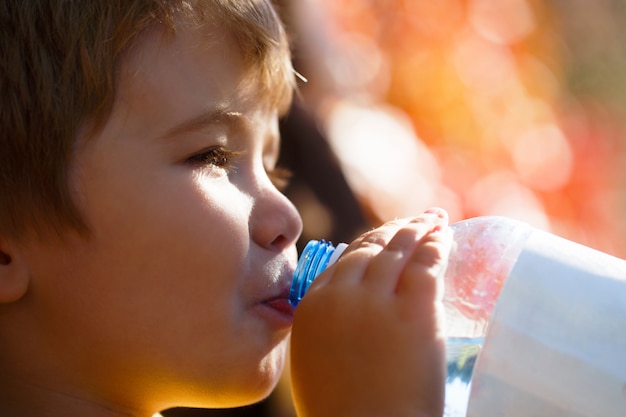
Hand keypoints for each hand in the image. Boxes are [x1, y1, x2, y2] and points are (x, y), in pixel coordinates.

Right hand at [289, 208, 452, 416]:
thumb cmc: (342, 409)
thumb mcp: (313, 360)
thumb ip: (324, 323)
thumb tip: (341, 303)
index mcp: (313, 305)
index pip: (344, 259)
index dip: (369, 243)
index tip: (385, 237)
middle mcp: (341, 294)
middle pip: (371, 246)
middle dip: (395, 229)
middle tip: (415, 220)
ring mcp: (376, 300)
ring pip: (398, 247)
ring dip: (418, 228)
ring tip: (433, 219)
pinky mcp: (413, 310)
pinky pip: (426, 262)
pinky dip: (437, 243)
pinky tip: (445, 235)